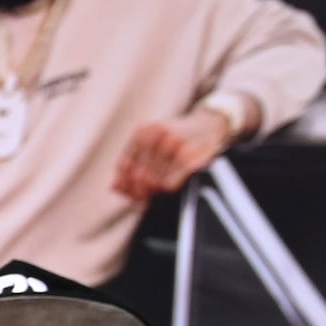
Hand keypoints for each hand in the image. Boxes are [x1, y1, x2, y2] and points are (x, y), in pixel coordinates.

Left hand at [113, 106, 234, 202]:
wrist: (210, 124)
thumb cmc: (177, 139)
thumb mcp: (152, 144)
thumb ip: (132, 164)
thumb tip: (114, 187)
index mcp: (143, 132)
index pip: (125, 167)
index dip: (126, 185)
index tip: (131, 195)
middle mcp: (157, 135)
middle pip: (138, 177)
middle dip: (140, 192)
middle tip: (145, 200)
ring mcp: (174, 144)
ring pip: (153, 183)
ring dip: (154, 194)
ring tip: (158, 195)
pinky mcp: (190, 156)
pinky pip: (168, 185)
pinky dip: (167, 192)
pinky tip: (170, 191)